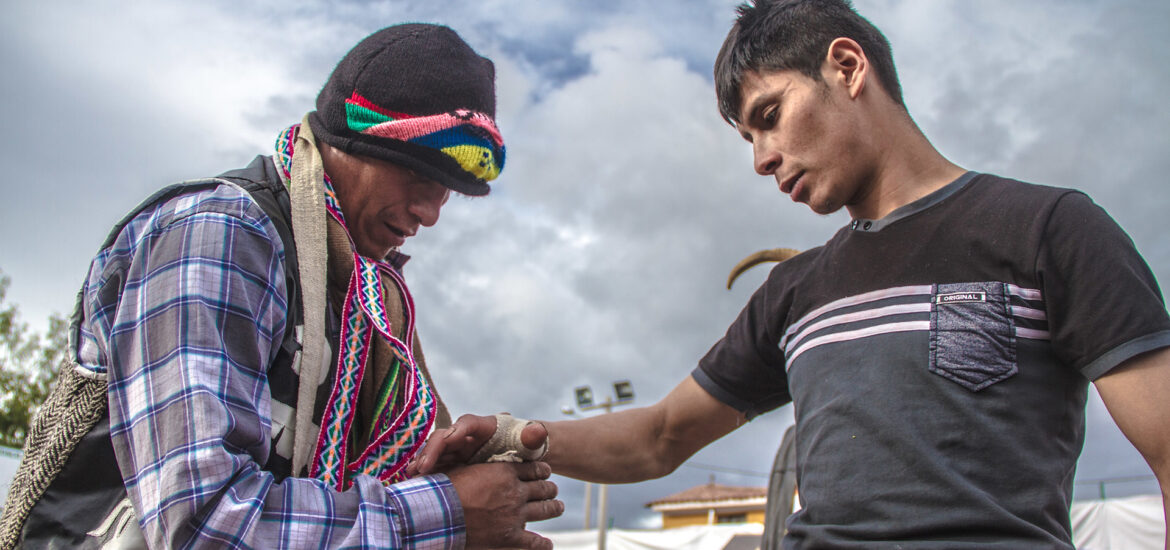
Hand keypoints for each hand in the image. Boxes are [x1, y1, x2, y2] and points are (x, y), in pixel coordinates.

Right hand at [408, 414, 547, 475]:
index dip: (456, 430)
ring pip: (435, 452)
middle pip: (444, 438)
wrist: (522, 460)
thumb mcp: (530, 442)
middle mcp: (466, 436)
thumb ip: (532, 435)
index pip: (467, 423)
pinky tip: (415, 482)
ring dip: (423, 462)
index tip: (448, 439)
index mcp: (483, 427)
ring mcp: (456, 450)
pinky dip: (425, 473)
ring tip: (414, 474)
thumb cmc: (526, 447)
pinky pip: (435, 467)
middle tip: (423, 466)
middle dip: (432, 450)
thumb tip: (538, 431)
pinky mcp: (451, 464)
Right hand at [447, 461, 563, 549]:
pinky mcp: (510, 537)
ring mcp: (515, 515)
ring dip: (555, 508)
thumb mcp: (466, 468)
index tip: (546, 472)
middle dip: (550, 489)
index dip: (543, 470)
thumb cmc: (447, 488)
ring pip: (546, 509)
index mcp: (505, 472)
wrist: (439, 512)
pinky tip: (547, 545)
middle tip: (553, 490)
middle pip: (544, 488)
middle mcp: (515, 492)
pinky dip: (543, 544)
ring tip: (558, 507)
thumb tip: (485, 467)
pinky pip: (534, 541)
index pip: (534, 469)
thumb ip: (483, 468)